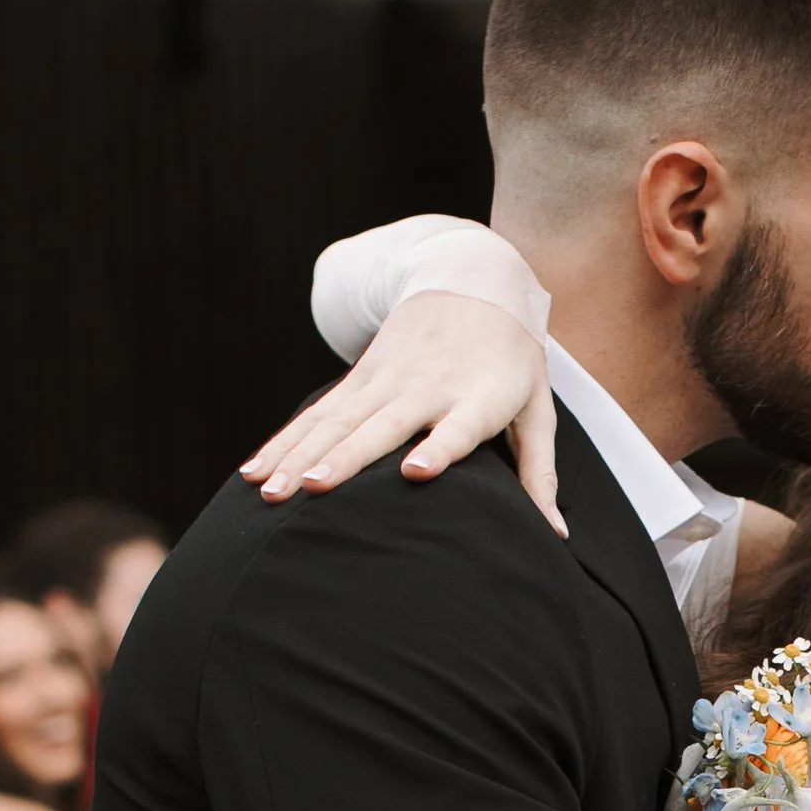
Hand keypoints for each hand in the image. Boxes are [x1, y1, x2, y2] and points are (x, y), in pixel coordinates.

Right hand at [243, 299, 562, 527]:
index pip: (458, 427)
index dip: (439, 447)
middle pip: (382, 428)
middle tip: (312, 490)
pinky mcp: (360, 378)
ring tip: (271, 492)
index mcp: (478, 397)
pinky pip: (315, 416)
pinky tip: (255, 471)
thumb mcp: (536, 408)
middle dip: (344, 459)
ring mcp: (386, 380)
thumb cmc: (511, 359)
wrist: (472, 276)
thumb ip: (539, 472)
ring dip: (299, 456)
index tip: (415, 472)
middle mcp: (427, 387)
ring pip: (336, 422)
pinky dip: (283, 443)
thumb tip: (555, 534)